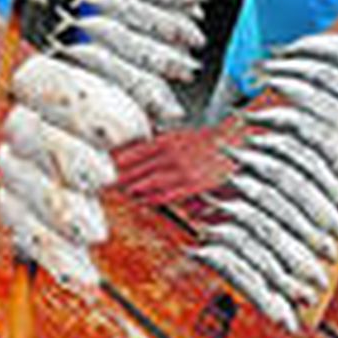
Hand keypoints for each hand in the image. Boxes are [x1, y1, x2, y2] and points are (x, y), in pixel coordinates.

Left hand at [113, 120, 239, 205]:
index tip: (105, 166)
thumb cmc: (207, 140)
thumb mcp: (180, 136)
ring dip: (132, 187)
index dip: (119, 160)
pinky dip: (153, 198)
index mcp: (167, 141)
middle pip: (138, 167)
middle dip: (120, 176)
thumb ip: (160, 144)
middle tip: (104, 183)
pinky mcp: (192, 183)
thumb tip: (139, 151)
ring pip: (149, 181)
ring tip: (117, 192)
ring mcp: (180, 169)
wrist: (234, 142)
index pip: (136, 151)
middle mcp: (170, 154)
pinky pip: (168, 193)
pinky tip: (142, 201)